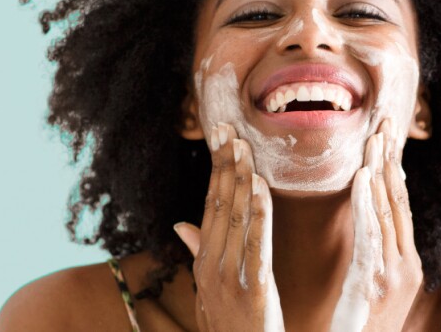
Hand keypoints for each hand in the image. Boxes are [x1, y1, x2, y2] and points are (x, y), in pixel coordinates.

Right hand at [173, 122, 284, 331]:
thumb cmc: (231, 326)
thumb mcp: (210, 289)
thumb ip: (199, 253)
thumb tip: (181, 224)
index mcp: (203, 261)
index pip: (208, 205)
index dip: (215, 170)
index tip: (219, 138)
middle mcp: (211, 264)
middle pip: (218, 203)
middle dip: (224, 164)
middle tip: (227, 128)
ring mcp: (230, 276)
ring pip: (235, 216)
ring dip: (239, 178)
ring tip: (242, 145)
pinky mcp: (254, 287)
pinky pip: (256, 242)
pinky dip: (257, 212)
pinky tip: (259, 186)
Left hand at [329, 118, 423, 331]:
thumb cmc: (360, 330)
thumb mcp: (374, 289)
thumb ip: (376, 256)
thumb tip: (369, 223)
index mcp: (407, 264)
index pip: (401, 206)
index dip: (394, 168)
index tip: (387, 136)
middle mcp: (406, 264)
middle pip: (399, 200)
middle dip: (392, 158)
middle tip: (384, 120)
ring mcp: (393, 273)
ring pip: (388, 211)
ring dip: (380, 170)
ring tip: (374, 137)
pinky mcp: (374, 281)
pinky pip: (371, 234)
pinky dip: (367, 203)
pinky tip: (363, 177)